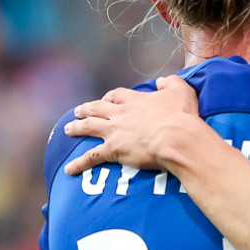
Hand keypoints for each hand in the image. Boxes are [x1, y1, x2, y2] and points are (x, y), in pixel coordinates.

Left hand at [64, 75, 207, 175]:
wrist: (176, 137)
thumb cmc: (181, 116)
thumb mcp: (181, 91)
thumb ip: (171, 82)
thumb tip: (162, 81)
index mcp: (135, 100)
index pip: (117, 95)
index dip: (110, 97)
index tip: (106, 99)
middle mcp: (121, 113)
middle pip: (97, 108)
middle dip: (86, 109)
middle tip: (78, 111)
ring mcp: (114, 131)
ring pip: (89, 127)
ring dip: (77, 128)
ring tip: (68, 129)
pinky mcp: (113, 149)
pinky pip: (91, 156)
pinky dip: (79, 163)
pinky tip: (69, 169)